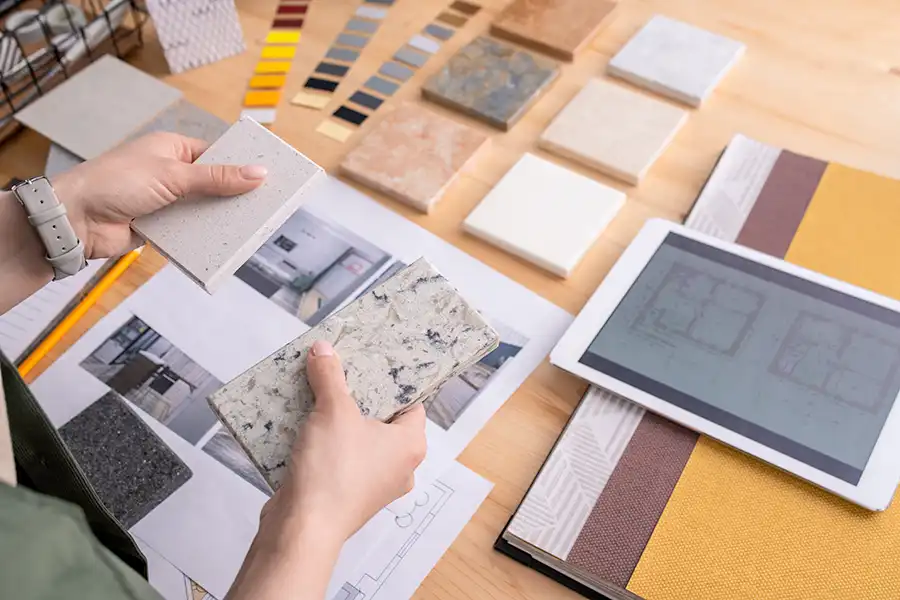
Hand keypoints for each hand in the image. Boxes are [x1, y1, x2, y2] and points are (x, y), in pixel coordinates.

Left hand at [54, 132, 266, 258]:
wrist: (77, 219)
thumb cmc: (115, 182)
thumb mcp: (173, 175)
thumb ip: (217, 178)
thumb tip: (258, 173)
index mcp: (172, 149)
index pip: (216, 155)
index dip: (241, 165)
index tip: (268, 175)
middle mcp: (171, 174)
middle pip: (214, 185)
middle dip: (235, 196)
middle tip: (266, 205)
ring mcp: (167, 202)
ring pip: (204, 210)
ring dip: (219, 219)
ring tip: (251, 227)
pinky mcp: (162, 227)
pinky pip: (191, 232)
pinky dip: (204, 237)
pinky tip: (224, 243)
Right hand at [227, 340, 426, 599]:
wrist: (303, 528)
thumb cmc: (334, 468)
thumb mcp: (333, 410)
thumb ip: (330, 376)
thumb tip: (323, 348)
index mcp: (411, 446)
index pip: (412, 404)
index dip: (393, 382)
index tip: (373, 362)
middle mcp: (400, 467)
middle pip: (382, 421)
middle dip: (359, 398)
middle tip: (341, 372)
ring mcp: (374, 485)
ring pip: (358, 441)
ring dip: (338, 421)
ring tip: (319, 393)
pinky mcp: (347, 497)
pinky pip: (340, 460)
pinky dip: (326, 444)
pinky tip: (305, 425)